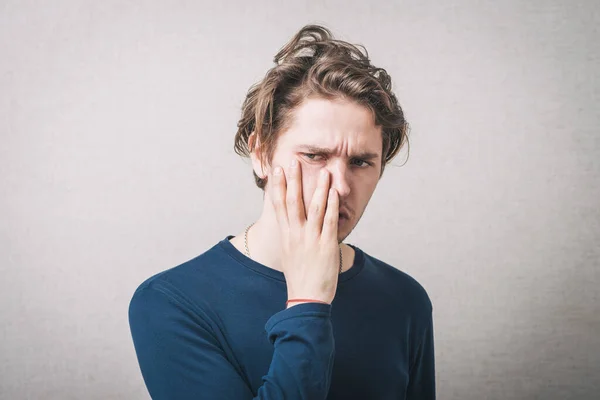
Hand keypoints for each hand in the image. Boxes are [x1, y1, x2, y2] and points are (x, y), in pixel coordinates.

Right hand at [267, 159, 340, 306]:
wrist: (306, 298)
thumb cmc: (300, 277)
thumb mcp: (290, 253)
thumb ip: (292, 236)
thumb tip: (293, 224)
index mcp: (286, 235)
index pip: (279, 205)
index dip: (278, 185)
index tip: (277, 169)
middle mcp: (295, 234)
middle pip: (292, 201)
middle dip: (293, 179)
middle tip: (292, 160)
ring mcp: (310, 239)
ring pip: (313, 208)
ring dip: (317, 188)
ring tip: (322, 171)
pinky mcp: (325, 246)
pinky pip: (328, 221)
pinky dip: (331, 206)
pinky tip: (334, 192)